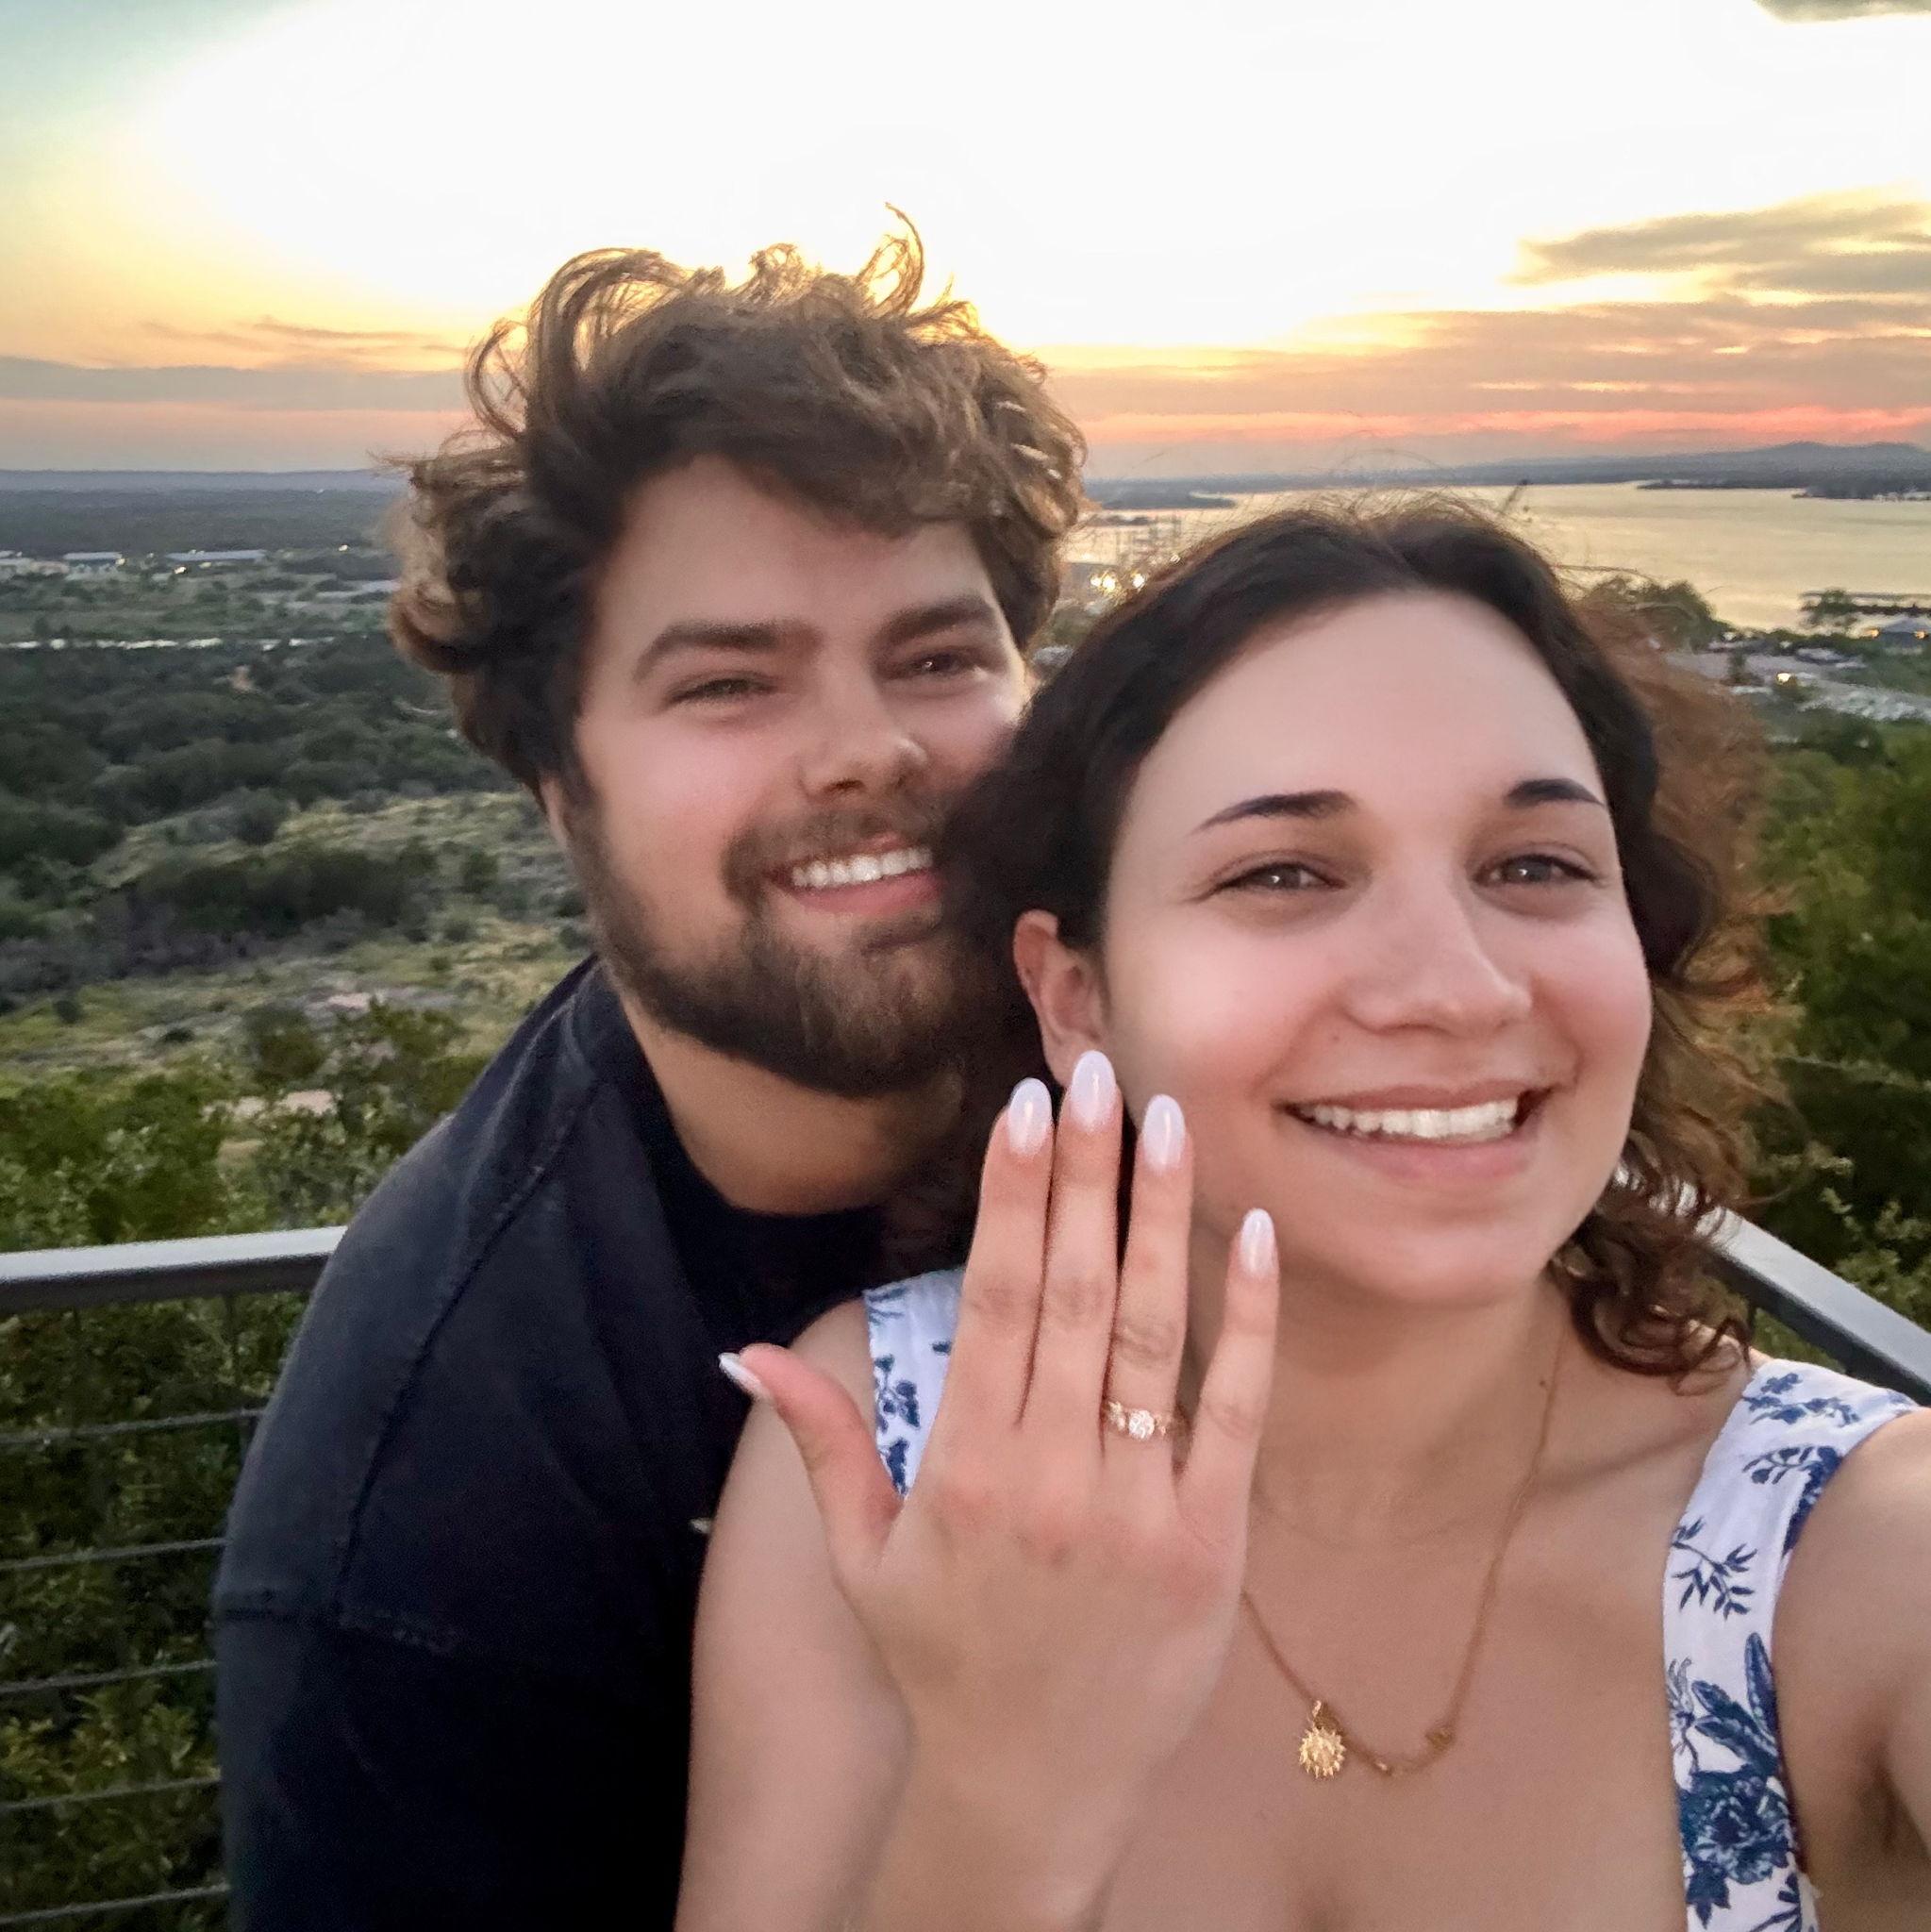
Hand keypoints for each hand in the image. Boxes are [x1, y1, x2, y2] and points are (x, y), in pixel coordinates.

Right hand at [737, 1050, 1279, 1901]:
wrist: (1036, 1788)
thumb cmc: (944, 1661)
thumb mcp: (862, 1558)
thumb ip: (821, 1442)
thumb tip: (745, 1351)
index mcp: (963, 1468)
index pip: (995, 1300)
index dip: (1011, 1196)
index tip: (1024, 1108)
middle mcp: (1050, 1475)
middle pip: (1076, 1292)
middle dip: (1083, 1172)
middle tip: (1095, 1070)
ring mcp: (1139, 1508)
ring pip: (1156, 1333)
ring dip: (1162, 1217)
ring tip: (1163, 1120)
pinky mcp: (1212, 1541)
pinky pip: (1237, 1411)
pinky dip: (1249, 1321)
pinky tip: (1253, 1236)